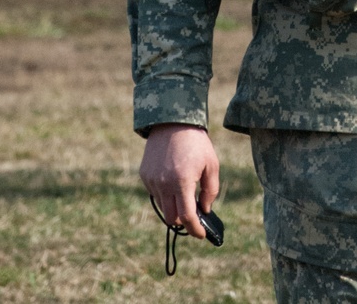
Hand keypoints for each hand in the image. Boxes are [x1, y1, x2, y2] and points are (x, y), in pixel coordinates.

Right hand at [140, 123, 219, 239]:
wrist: (172, 121)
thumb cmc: (196, 142)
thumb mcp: (211, 164)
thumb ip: (210, 190)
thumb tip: (205, 210)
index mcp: (182, 182)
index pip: (187, 217)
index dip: (195, 229)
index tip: (202, 235)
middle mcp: (164, 184)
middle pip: (172, 218)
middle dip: (184, 221)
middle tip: (194, 216)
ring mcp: (152, 180)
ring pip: (163, 207)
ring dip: (174, 207)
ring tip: (184, 195)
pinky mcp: (144, 175)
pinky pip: (155, 194)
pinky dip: (165, 195)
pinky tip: (173, 182)